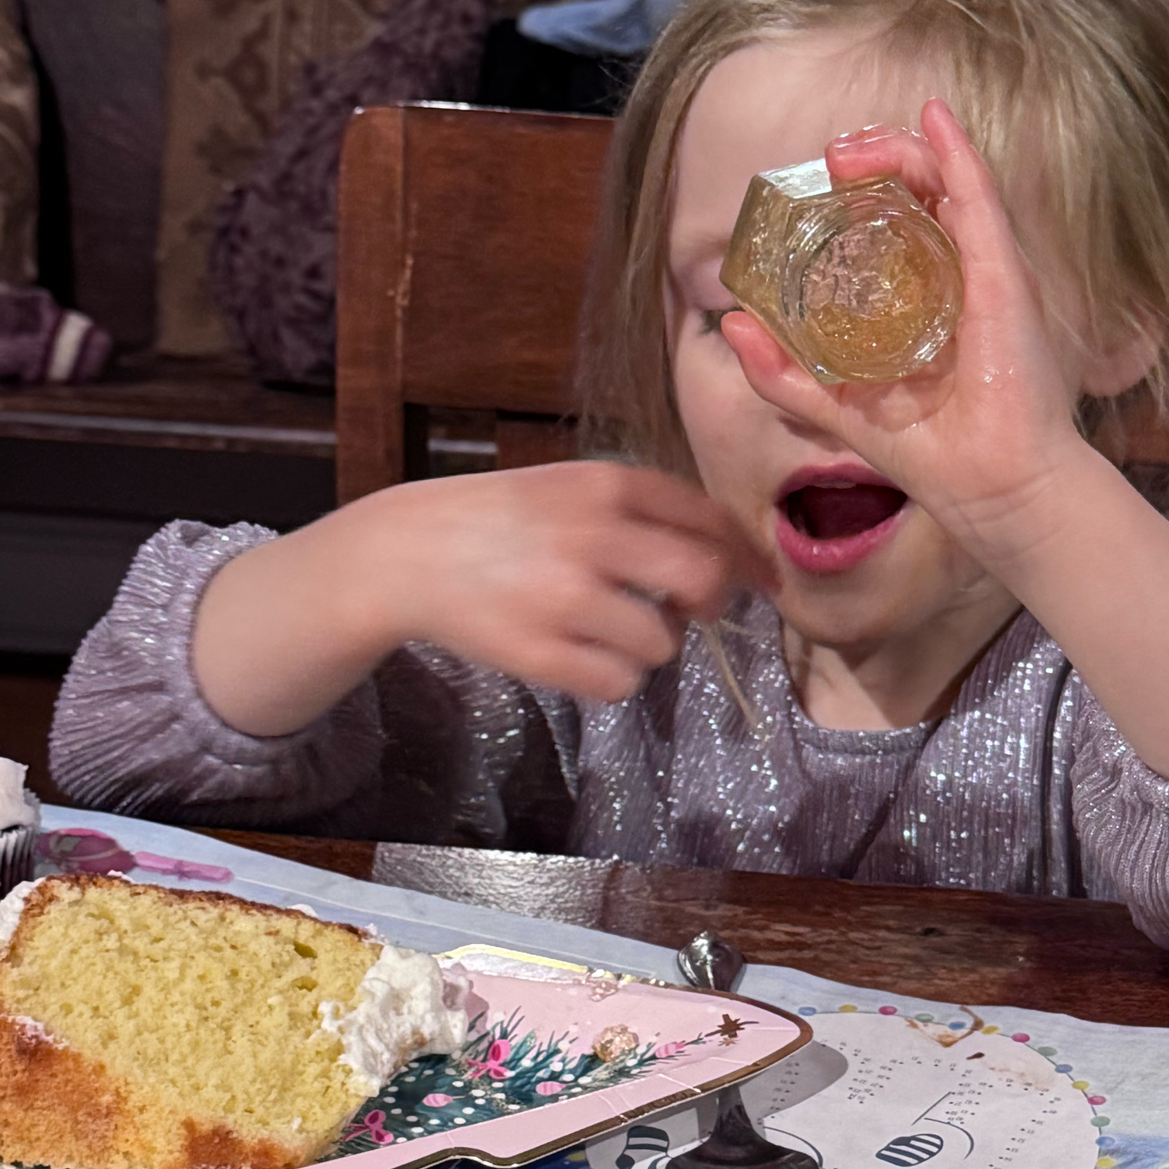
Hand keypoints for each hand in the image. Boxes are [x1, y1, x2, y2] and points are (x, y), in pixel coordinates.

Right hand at [374, 462, 770, 700]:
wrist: (409, 551)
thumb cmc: (506, 520)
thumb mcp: (573, 487)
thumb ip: (646, 510)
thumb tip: (737, 558)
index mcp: (605, 485)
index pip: (707, 519)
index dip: (744, 556)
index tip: (759, 582)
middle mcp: (591, 535)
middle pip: (703, 579)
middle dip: (709, 602)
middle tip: (688, 610)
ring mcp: (563, 597)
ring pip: (663, 643)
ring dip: (650, 645)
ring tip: (608, 629)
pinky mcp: (537, 653)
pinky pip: (619, 683)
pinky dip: (613, 677)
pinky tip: (582, 654)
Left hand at [719, 99, 1099, 564]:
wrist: (994, 490)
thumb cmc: (932, 453)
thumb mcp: (837, 405)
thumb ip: (784, 372)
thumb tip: (730, 322)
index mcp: (925, 299)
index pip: (894, 223)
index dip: (858, 193)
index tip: (817, 185)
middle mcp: (959, 275)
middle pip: (917, 191)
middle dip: (872, 162)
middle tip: (830, 163)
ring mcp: (985, 271)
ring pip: (944, 182)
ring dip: (900, 150)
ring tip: (853, 150)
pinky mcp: (1005, 275)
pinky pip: (980, 198)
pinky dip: (959, 153)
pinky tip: (935, 117)